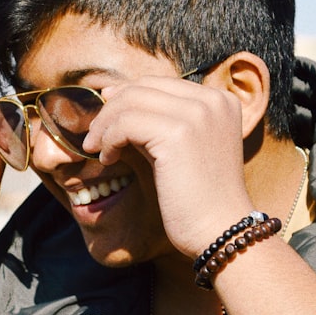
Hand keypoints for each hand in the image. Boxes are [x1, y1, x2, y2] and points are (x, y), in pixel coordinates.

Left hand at [81, 76, 254, 257]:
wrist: (221, 231)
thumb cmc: (198, 197)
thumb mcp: (183, 146)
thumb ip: (160, 120)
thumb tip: (115, 94)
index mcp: (219, 100)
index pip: (159, 83)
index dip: (126, 96)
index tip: (106, 114)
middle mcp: (212, 100)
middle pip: (142, 88)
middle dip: (111, 109)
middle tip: (94, 135)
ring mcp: (197, 114)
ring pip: (129, 102)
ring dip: (105, 126)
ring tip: (97, 149)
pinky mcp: (178, 134)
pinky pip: (125, 124)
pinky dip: (109, 140)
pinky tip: (108, 159)